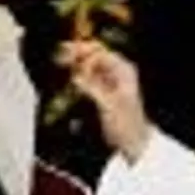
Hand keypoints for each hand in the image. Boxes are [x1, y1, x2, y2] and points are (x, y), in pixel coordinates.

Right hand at [58, 41, 150, 162]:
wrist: (134, 141)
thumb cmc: (127, 124)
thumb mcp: (109, 106)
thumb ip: (93, 89)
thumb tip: (76, 77)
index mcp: (124, 71)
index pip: (101, 53)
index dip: (84, 53)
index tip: (68, 57)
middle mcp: (119, 72)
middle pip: (96, 55)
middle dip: (78, 53)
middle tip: (60, 53)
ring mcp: (112, 80)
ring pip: (91, 65)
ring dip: (77, 62)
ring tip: (60, 60)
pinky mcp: (105, 90)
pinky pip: (91, 76)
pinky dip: (80, 74)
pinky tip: (70, 74)